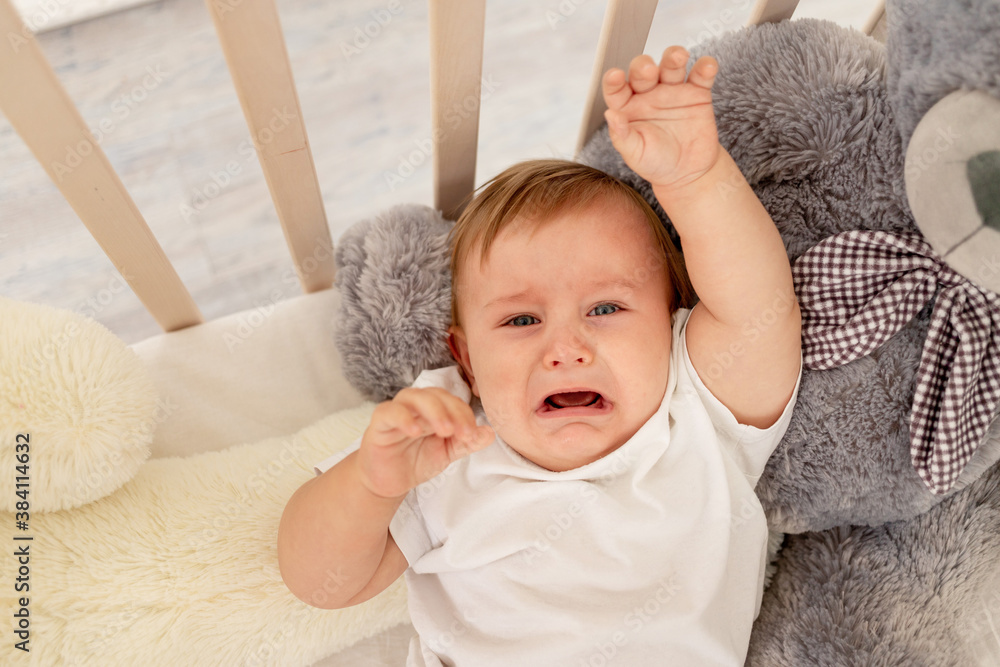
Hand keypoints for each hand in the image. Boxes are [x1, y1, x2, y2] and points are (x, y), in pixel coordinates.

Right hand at [356, 387, 494, 498]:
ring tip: (445, 431)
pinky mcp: (379, 422)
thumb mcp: (447, 453)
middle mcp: (415, 405)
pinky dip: (403, 417)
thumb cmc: (416, 461)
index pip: (452, 401)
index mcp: (434, 408)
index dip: (465, 415)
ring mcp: (396, 411)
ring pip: (413, 396)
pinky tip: (415, 431)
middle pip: (435, 395)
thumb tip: (490, 433)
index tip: (473, 434)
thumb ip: (467, 442)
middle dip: (453, 412)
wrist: (389, 482)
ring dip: (433, 411)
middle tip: (462, 433)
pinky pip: (389, 411)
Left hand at [602, 45, 720, 192]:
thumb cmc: (656, 162)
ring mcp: (673, 91)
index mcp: (627, 106)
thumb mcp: (635, 153)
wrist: (688, 172)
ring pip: (671, 66)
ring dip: (674, 57)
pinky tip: (707, 66)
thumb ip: (622, 135)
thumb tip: (610, 115)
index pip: (616, 88)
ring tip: (678, 57)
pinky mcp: (697, 93)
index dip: (614, 80)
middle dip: (644, 66)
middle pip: (643, 71)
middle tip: (648, 70)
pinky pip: (701, 75)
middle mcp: (648, 93)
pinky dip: (706, 67)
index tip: (615, 76)